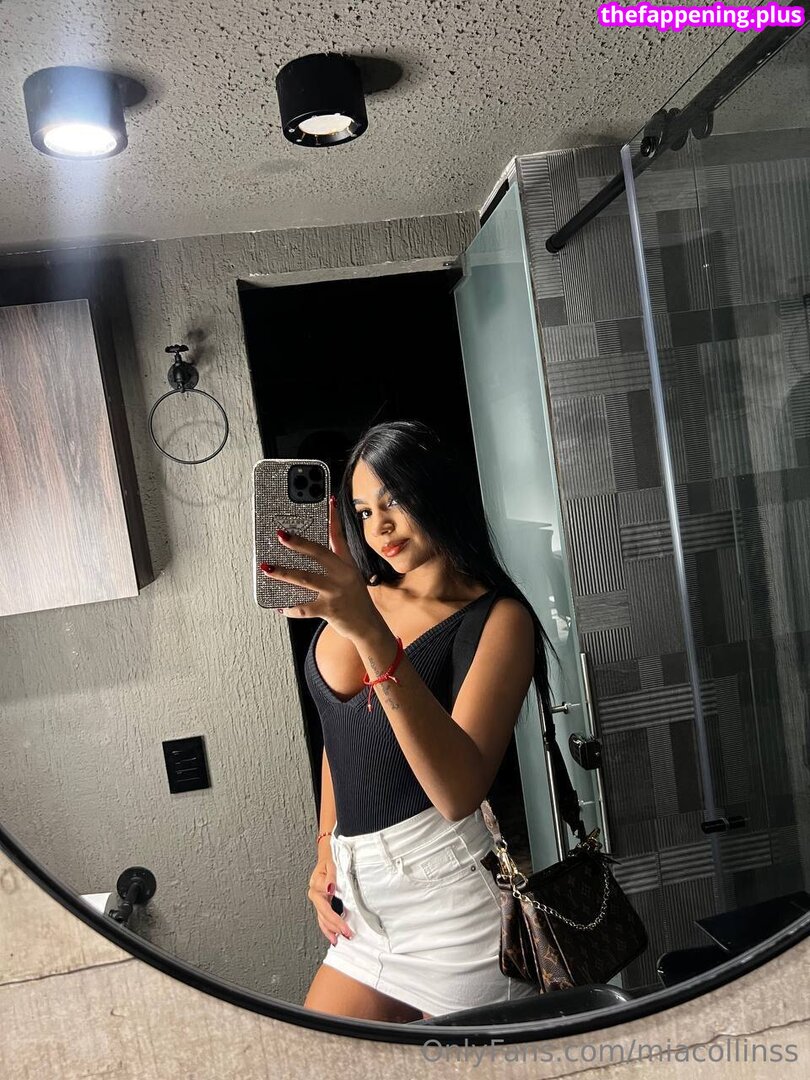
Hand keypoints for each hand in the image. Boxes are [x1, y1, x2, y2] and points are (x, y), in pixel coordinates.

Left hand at [260, 495, 382, 641]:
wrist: (366, 625)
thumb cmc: (354, 597)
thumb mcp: (350, 573)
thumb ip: (335, 556)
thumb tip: (316, 540)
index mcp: (346, 563)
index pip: (339, 536)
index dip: (333, 518)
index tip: (327, 500)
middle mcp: (342, 575)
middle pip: (319, 554)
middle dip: (298, 543)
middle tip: (281, 534)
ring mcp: (335, 592)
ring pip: (305, 579)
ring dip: (283, 573)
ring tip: (267, 568)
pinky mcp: (328, 609)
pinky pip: (303, 607)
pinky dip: (289, 607)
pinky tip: (279, 605)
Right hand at [308, 851, 352, 945]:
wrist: (326, 856)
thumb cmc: (329, 860)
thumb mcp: (330, 864)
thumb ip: (330, 876)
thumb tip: (330, 889)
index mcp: (316, 886)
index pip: (326, 908)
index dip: (336, 918)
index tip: (344, 925)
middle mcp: (315, 895)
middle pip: (324, 916)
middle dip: (336, 927)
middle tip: (347, 934)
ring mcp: (317, 900)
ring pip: (322, 920)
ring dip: (332, 931)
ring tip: (341, 939)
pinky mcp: (321, 903)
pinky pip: (322, 919)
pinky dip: (328, 929)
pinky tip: (333, 936)